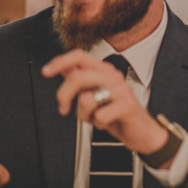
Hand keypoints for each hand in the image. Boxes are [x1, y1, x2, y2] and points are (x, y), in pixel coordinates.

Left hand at [43, 50, 167, 155]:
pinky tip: (107, 123)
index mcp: (105, 71)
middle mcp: (113, 77)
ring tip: (94, 117)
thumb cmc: (117, 113)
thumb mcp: (96, 94)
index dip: (60, 61)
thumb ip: (81, 80)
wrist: (142, 131)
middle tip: (63, 108)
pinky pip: (99, 116)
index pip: (79, 56)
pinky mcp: (127, 106)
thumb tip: (62, 67)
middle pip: (77, 76)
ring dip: (84, 115)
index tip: (46, 71)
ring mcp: (121, 90)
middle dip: (64, 95)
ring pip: (86, 98)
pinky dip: (98, 125)